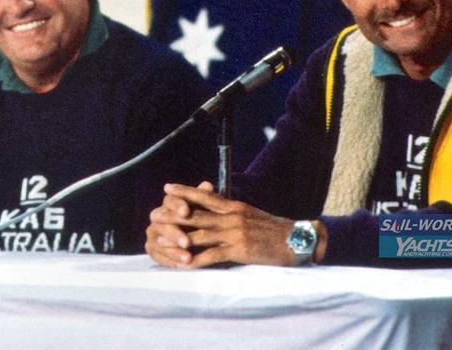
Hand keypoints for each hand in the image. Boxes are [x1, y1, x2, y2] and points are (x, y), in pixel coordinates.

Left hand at [146, 182, 323, 267]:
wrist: (297, 240)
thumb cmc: (273, 229)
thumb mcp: (250, 214)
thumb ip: (231, 212)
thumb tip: (214, 209)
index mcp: (234, 206)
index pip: (204, 196)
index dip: (185, 191)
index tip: (167, 187)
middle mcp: (231, 216)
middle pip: (196, 214)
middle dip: (173, 214)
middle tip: (153, 214)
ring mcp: (234, 233)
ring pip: (200, 234)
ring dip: (178, 239)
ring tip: (160, 241)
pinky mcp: (240, 250)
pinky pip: (213, 255)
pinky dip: (197, 260)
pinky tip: (185, 264)